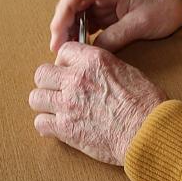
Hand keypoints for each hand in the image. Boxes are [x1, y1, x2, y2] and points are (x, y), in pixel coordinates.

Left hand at [30, 42, 167, 165]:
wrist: (146, 129)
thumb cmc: (145, 102)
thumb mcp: (126, 71)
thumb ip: (102, 68)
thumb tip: (93, 72)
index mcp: (94, 60)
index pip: (64, 51)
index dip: (64, 61)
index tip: (68, 70)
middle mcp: (76, 78)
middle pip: (42, 74)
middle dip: (49, 82)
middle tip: (59, 90)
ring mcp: (68, 103)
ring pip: (36, 97)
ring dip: (45, 103)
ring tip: (56, 108)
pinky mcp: (65, 128)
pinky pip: (40, 122)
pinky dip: (46, 125)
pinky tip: (57, 126)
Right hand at [49, 0, 181, 52]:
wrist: (179, 10)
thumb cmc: (164, 11)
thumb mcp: (140, 25)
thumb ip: (115, 36)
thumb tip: (90, 50)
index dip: (64, 10)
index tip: (57, 29)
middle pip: (74, 2)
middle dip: (62, 23)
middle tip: (57, 46)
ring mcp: (105, 1)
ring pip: (77, 13)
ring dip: (69, 30)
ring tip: (64, 50)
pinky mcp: (107, 13)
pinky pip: (87, 22)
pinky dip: (80, 34)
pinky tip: (78, 47)